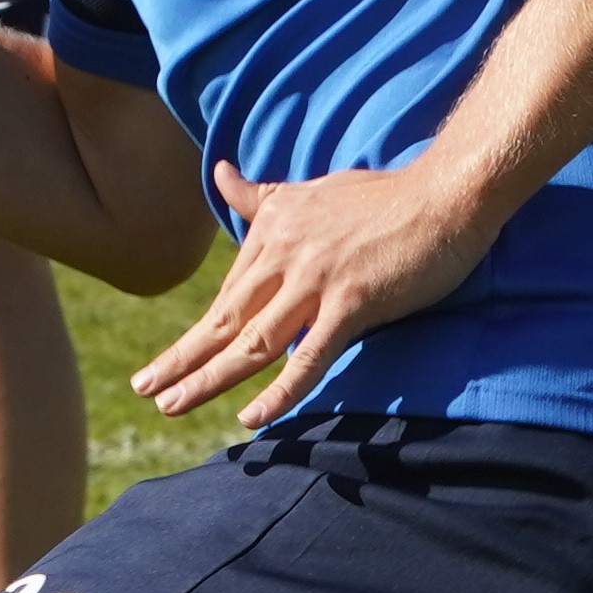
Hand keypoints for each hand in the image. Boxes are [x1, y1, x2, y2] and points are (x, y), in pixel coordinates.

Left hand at [131, 157, 490, 429]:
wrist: (446, 195)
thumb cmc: (387, 197)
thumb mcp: (313, 191)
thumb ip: (265, 197)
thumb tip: (221, 175)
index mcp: (275, 230)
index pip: (228, 294)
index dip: (196, 334)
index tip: (166, 365)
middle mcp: (286, 256)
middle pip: (225, 319)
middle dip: (181, 359)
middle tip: (145, 389)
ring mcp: (317, 280)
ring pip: (252, 341)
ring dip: (208, 378)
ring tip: (173, 405)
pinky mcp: (353, 302)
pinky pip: (308, 356)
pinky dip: (279, 391)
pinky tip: (251, 417)